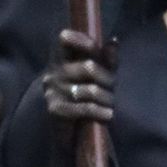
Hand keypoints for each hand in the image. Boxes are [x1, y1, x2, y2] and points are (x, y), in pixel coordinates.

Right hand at [41, 30, 115, 144]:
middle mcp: (54, 71)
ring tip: (111, 104)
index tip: (96, 49)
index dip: (81, 40)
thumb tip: (113, 41)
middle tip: (114, 88)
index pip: (64, 38)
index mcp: (63, 58)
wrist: (69, 127)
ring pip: (90, 89)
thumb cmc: (86, 93)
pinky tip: (108, 115)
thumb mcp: (99, 74)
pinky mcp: (55, 108)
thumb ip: (106, 58)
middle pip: (89, 67)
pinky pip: (84, 108)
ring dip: (107, 98)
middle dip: (108, 79)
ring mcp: (53, 90)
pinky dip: (100, 112)